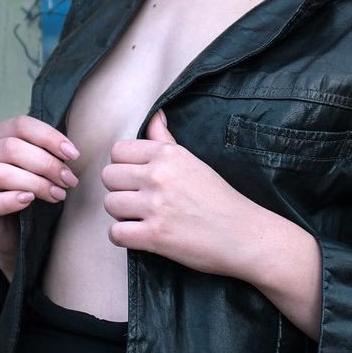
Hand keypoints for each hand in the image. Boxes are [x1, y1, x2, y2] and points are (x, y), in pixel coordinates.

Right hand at [0, 115, 80, 275]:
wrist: (13, 234)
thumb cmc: (27, 193)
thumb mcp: (36, 168)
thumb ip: (45, 153)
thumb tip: (70, 152)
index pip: (20, 125)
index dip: (49, 137)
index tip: (73, 155)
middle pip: (11, 148)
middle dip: (46, 164)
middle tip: (69, 180)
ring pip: (0, 173)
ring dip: (35, 183)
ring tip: (57, 194)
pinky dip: (10, 201)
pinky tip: (28, 201)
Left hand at [101, 108, 275, 279]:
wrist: (243, 235)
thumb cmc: (219, 199)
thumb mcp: (192, 160)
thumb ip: (165, 140)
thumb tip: (156, 115)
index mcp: (168, 154)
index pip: (118, 151)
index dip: (123, 166)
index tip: (136, 178)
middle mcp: (159, 175)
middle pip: (108, 176)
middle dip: (119, 189)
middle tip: (137, 199)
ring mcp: (156, 206)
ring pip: (110, 204)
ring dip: (121, 214)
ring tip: (140, 218)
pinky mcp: (154, 235)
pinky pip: (115, 233)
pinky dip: (123, 237)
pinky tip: (139, 235)